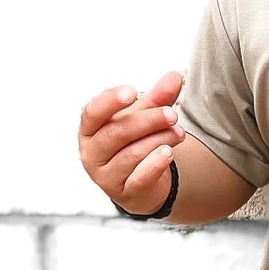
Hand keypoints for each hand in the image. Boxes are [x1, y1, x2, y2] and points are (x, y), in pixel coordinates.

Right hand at [78, 70, 186, 213]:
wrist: (143, 183)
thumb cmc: (135, 143)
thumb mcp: (144, 118)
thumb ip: (157, 99)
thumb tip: (175, 76)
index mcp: (89, 130)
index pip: (93, 113)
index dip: (110, 102)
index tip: (132, 90)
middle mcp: (92, 153)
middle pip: (117, 132)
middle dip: (147, 121)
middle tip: (171, 114)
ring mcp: (105, 176)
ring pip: (131, 154)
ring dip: (158, 140)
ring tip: (179, 132)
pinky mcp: (124, 193)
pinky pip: (139, 178)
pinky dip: (155, 164)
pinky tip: (168, 153)